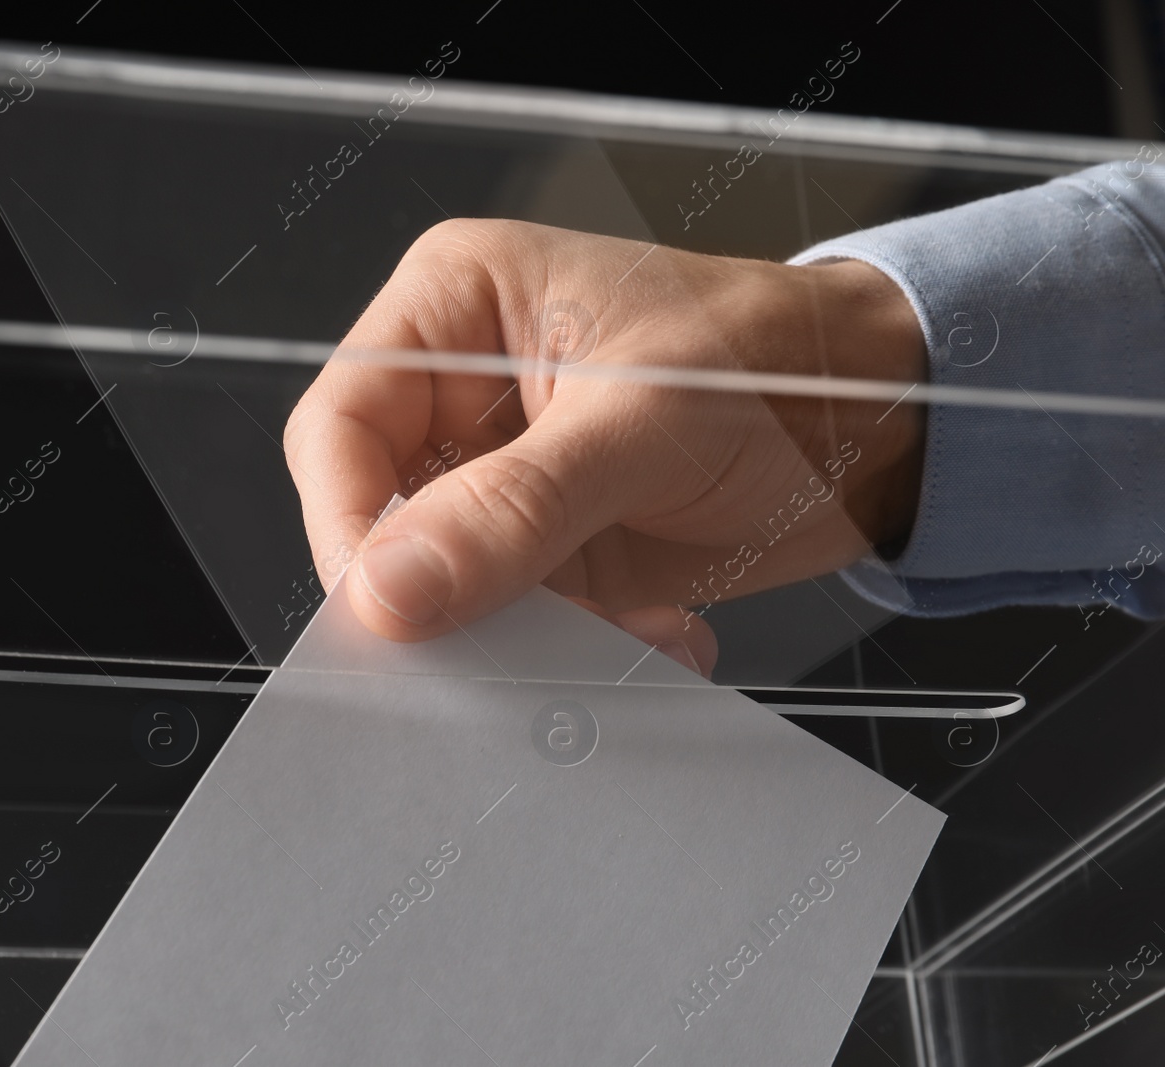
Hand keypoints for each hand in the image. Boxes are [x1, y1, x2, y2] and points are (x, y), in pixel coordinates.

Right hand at [283, 220, 925, 675]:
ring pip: (441, 579)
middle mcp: (460, 389)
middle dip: (436, 589)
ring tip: (615, 631)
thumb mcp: (643, 425)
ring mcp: (500, 473)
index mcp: (455, 306)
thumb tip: (388, 590)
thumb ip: (514, 509)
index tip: (384, 607)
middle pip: (377, 510)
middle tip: (493, 648)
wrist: (882, 421)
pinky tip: (657, 629)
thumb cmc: (773, 363)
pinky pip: (510, 616)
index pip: (341, 422)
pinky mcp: (545, 542)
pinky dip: (570, 647)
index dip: (345, 519)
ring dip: (515, 632)